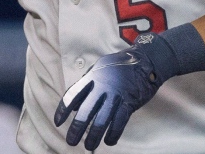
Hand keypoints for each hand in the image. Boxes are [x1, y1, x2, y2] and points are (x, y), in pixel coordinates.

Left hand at [54, 34, 177, 149]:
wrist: (147, 60)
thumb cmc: (121, 65)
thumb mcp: (100, 67)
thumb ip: (86, 84)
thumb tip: (73, 107)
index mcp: (92, 77)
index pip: (72, 95)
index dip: (63, 110)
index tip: (58, 123)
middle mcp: (102, 87)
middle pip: (85, 112)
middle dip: (76, 129)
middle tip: (71, 141)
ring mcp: (116, 95)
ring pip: (102, 121)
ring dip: (94, 137)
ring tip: (89, 146)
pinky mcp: (129, 102)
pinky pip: (119, 123)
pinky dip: (113, 134)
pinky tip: (109, 141)